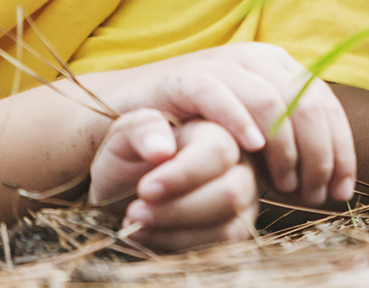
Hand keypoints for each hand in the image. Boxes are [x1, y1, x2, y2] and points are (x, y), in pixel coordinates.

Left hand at [89, 112, 257, 250]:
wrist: (126, 188)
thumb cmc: (130, 155)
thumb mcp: (123, 136)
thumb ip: (141, 130)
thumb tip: (162, 150)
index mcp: (212, 125)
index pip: (219, 148)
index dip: (187, 172)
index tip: (147, 190)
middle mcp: (239, 155)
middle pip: (230, 190)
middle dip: (178, 208)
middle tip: (135, 210)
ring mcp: (245, 188)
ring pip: (230, 217)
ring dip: (177, 227)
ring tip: (137, 221)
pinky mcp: (241, 220)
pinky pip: (226, 239)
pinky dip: (182, 243)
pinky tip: (152, 235)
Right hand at [90, 43, 355, 208]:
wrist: (135, 112)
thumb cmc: (205, 129)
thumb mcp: (256, 135)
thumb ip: (292, 143)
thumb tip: (339, 180)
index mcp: (282, 68)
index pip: (325, 105)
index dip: (340, 149)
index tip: (342, 190)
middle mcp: (259, 59)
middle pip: (307, 103)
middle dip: (318, 154)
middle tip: (311, 194)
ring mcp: (223, 64)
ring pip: (271, 98)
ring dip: (284, 145)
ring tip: (284, 184)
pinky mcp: (185, 77)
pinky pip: (217, 92)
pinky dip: (238, 118)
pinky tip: (250, 147)